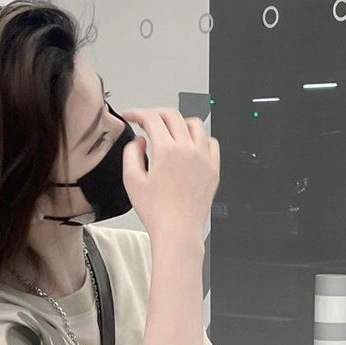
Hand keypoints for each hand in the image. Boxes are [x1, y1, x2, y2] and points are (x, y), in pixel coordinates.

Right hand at [120, 107, 219, 245]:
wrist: (178, 231)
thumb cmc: (157, 212)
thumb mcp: (131, 181)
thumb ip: (132, 153)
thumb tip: (139, 141)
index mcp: (167, 151)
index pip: (151, 118)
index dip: (138, 113)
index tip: (132, 116)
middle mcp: (188, 150)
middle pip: (173, 115)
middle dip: (156, 114)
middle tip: (147, 122)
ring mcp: (204, 158)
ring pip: (195, 124)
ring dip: (180, 123)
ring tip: (170, 131)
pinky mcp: (213, 169)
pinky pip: (211, 142)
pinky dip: (200, 138)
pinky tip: (191, 145)